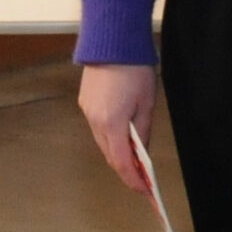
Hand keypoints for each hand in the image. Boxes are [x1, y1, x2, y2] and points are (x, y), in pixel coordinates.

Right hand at [77, 62, 158, 191]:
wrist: (111, 40)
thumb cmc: (134, 70)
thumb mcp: (147, 102)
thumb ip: (143, 131)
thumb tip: (142, 153)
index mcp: (112, 123)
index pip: (122, 162)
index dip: (133, 180)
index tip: (144, 191)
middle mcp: (95, 120)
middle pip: (110, 154)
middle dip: (125, 170)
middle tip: (142, 179)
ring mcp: (87, 111)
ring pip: (102, 142)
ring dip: (117, 153)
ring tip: (135, 159)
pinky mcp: (85, 101)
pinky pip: (97, 127)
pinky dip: (110, 137)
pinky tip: (122, 136)